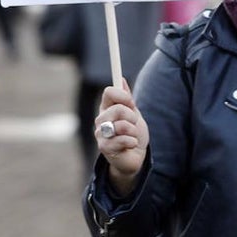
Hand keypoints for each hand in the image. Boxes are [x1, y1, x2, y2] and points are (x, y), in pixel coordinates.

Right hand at [96, 79, 149, 195]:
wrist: (135, 157)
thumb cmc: (133, 134)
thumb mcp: (133, 114)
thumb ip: (127, 99)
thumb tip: (121, 79)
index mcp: (107, 109)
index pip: (109, 92)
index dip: (123, 95)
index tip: (131, 102)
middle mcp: (101, 120)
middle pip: (118, 109)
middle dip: (132, 117)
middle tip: (134, 124)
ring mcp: (101, 134)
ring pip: (121, 125)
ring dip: (133, 131)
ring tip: (132, 136)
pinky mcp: (104, 148)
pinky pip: (123, 139)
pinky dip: (132, 142)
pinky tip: (130, 145)